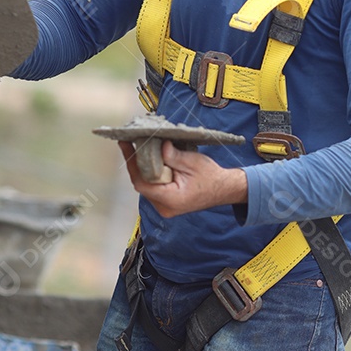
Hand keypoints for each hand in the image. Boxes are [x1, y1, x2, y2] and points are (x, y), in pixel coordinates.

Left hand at [119, 140, 247, 217]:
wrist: (224, 189)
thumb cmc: (212, 177)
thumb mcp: (193, 162)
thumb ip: (173, 156)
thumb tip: (159, 145)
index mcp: (171, 199)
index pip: (143, 183)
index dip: (132, 164)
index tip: (126, 145)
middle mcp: (165, 207)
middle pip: (142, 184)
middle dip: (137, 163)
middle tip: (130, 142)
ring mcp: (164, 207)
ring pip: (146, 185)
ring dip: (143, 167)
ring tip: (139, 147)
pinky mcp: (166, 202)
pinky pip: (153, 186)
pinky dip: (151, 173)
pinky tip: (150, 159)